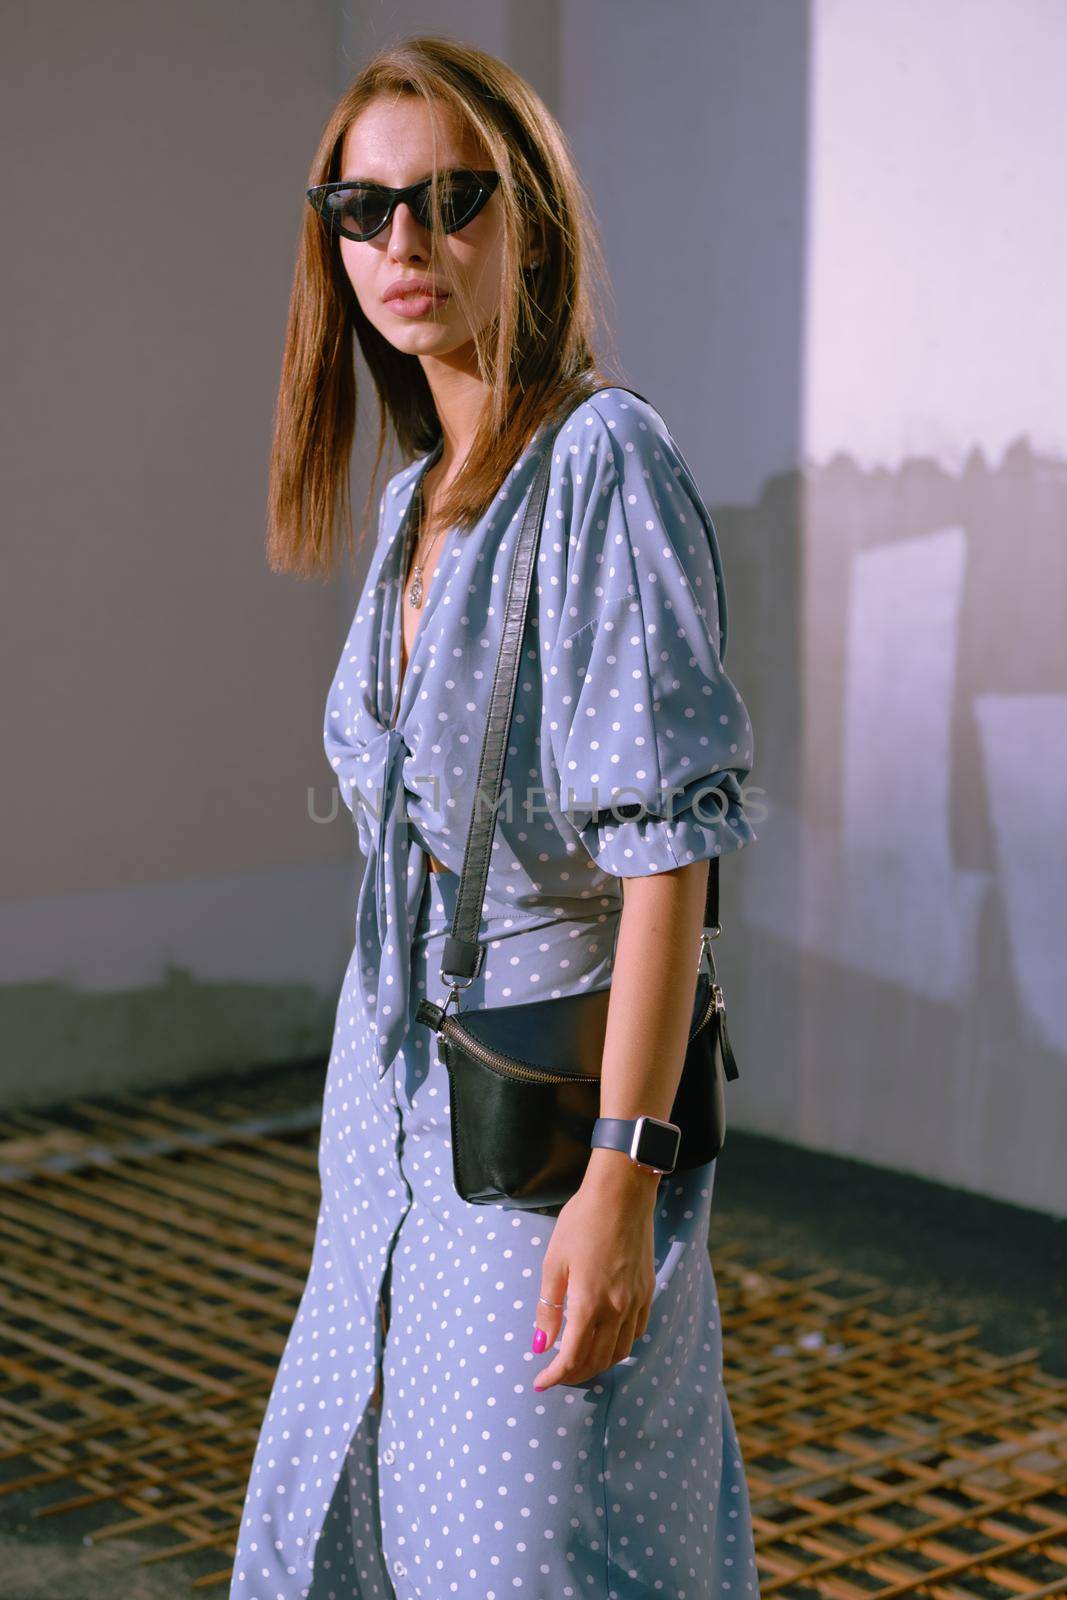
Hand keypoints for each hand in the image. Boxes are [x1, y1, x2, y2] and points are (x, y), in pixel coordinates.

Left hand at [531, 1152, 658, 1389]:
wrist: (622, 1194)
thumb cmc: (581, 1221)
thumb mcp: (554, 1261)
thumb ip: (548, 1306)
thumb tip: (540, 1343)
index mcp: (589, 1303)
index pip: (572, 1357)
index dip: (555, 1375)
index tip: (540, 1382)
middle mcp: (616, 1309)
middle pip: (597, 1361)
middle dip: (573, 1375)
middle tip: (555, 1375)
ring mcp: (636, 1301)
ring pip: (619, 1352)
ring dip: (598, 1365)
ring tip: (578, 1363)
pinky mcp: (647, 1291)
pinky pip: (636, 1333)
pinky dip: (619, 1346)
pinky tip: (606, 1341)